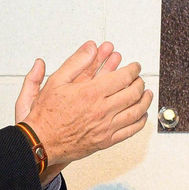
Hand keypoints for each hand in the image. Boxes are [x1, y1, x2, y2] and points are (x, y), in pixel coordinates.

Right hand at [20, 40, 153, 167]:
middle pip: (133, 93)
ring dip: (145, 101)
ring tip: (147, 94)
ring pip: (136, 111)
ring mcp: (106, 127)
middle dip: (140, 83)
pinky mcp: (106, 140)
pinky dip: (140, 121)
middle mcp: (102, 110)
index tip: (134, 67)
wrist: (41, 142)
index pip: (123, 77)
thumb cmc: (46, 114)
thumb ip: (76, 62)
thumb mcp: (56, 81)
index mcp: (91, 93)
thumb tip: (90, 47)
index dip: (133, 70)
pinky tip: (142, 115)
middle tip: (140, 79)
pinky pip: (131, 131)